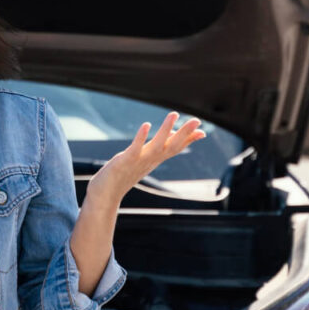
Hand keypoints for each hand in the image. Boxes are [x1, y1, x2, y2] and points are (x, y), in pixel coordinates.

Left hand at [86, 112, 204, 201]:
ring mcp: (138, 161)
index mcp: (154, 159)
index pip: (176, 148)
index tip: (203, 131)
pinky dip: (141, 138)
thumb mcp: (142, 161)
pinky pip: (135, 149)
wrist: (105, 196)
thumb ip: (155, 149)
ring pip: (157, 145)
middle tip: (197, 120)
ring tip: (174, 114)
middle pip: (172, 146)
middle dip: (185, 132)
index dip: (189, 139)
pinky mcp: (124, 162)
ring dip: (166, 130)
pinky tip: (146, 125)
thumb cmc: (123, 176)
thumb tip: (168, 137)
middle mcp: (150, 160)